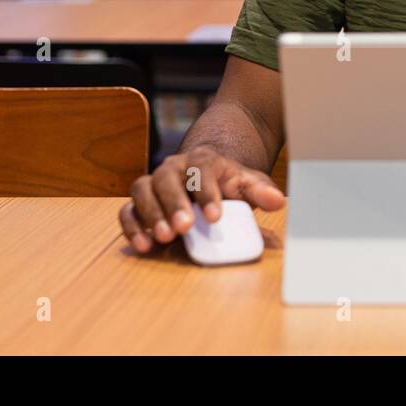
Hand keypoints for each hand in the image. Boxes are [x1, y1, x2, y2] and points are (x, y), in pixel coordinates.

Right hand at [119, 146, 285, 252]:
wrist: (206, 174)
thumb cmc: (227, 182)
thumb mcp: (246, 183)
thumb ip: (260, 191)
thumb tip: (278, 201)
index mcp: (202, 160)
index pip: (202, 171)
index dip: (207, 193)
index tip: (215, 217)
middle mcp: (173, 168)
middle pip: (167, 180)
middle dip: (174, 204)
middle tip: (184, 228)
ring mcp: (153, 183)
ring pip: (142, 191)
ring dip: (150, 215)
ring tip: (163, 238)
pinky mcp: (139, 202)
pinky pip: (127, 210)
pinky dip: (131, 226)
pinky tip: (142, 245)